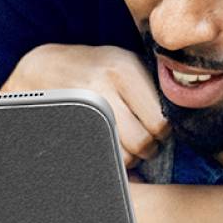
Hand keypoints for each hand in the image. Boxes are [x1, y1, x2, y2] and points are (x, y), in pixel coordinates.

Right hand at [3, 45, 167, 167]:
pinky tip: (107, 145)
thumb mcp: (123, 63)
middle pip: (142, 142)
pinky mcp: (70, 123)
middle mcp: (102, 84)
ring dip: (127, 157)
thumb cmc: (94, 68)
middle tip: (140, 140)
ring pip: (123, 155)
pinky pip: (103, 157)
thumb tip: (180, 126)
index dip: (162, 132)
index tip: (156, 129)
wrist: (42, 66)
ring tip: (122, 141)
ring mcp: (83, 104)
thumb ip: (150, 88)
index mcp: (123, 67)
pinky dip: (110, 159)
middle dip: (146, 148)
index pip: (160, 121)